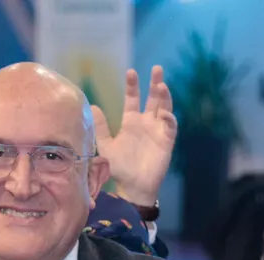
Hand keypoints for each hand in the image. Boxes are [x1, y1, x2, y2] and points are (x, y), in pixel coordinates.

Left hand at [91, 66, 176, 204]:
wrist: (133, 186)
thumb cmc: (120, 167)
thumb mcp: (106, 146)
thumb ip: (101, 127)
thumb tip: (93, 106)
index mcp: (131, 121)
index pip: (133, 98)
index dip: (132, 85)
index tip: (131, 72)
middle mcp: (146, 123)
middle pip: (153, 98)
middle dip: (155, 83)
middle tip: (157, 68)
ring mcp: (158, 131)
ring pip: (164, 108)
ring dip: (165, 96)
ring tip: (162, 85)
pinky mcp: (166, 142)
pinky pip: (170, 127)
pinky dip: (170, 119)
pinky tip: (166, 113)